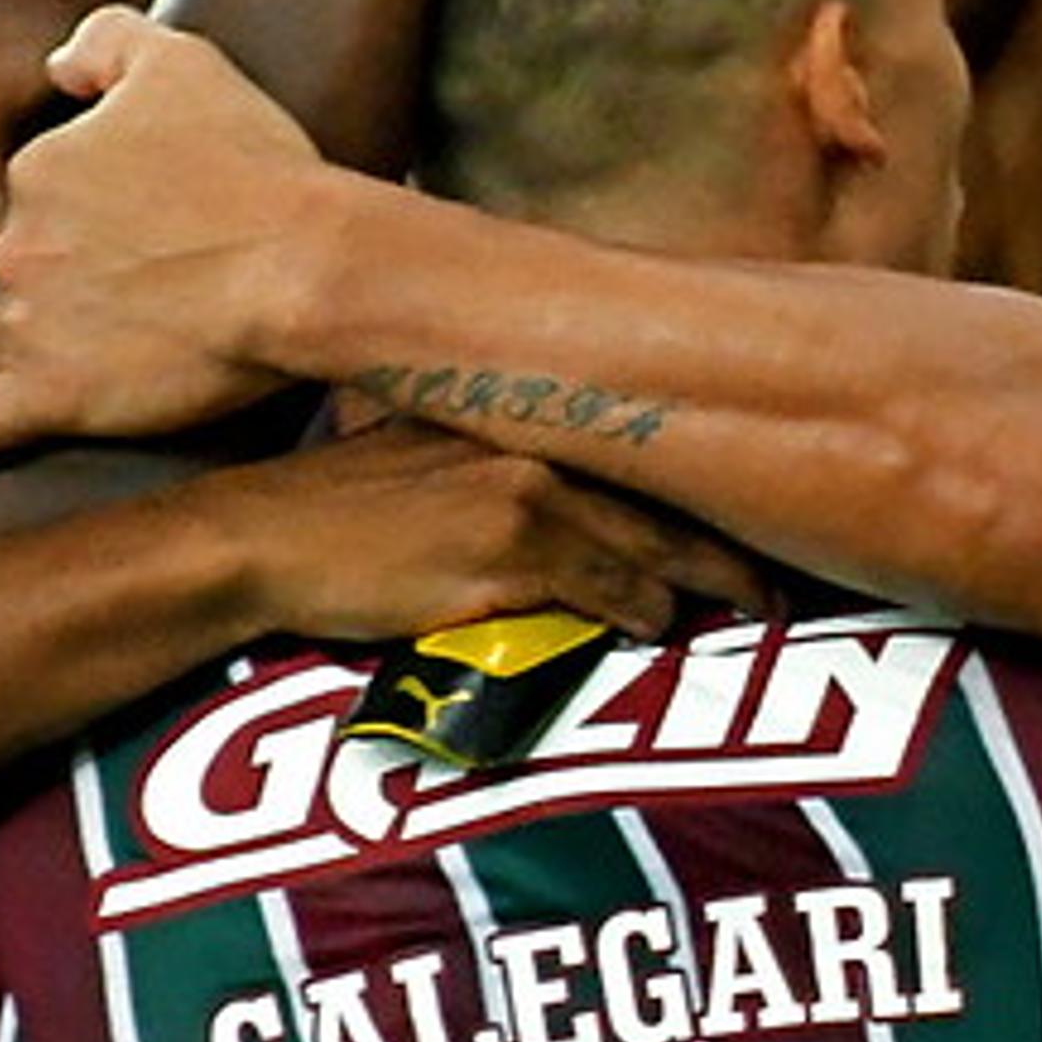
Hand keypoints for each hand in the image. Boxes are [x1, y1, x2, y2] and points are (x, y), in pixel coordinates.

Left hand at [0, 7, 361, 475]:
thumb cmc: (257, 169)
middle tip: (135, 295)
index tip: (141, 233)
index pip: (39, 197)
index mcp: (43, 169)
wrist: (301, 266)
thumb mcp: (187, 61)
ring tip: (82, 360)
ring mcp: (28, 323)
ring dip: (24, 345)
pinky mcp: (49, 396)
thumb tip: (56, 64)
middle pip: (15, 269)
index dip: (89, 217)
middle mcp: (18, 243)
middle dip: (59, 281)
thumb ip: (108, 40)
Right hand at [179, 421, 770, 642]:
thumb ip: (497, 461)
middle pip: (669, 495)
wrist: (260, 541)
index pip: (640, 437)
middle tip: (781, 581)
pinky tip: (657, 631)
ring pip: (653, 550)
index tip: (754, 504)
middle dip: (730, 543)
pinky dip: (641, 618)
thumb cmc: (336, 509)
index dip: (704, 477)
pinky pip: (610, 596)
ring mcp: (529, 496)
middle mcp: (535, 440)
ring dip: (703, 587)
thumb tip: (561, 499)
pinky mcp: (511, 556)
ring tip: (750, 611)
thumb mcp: (426, 453)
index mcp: (518, 410)